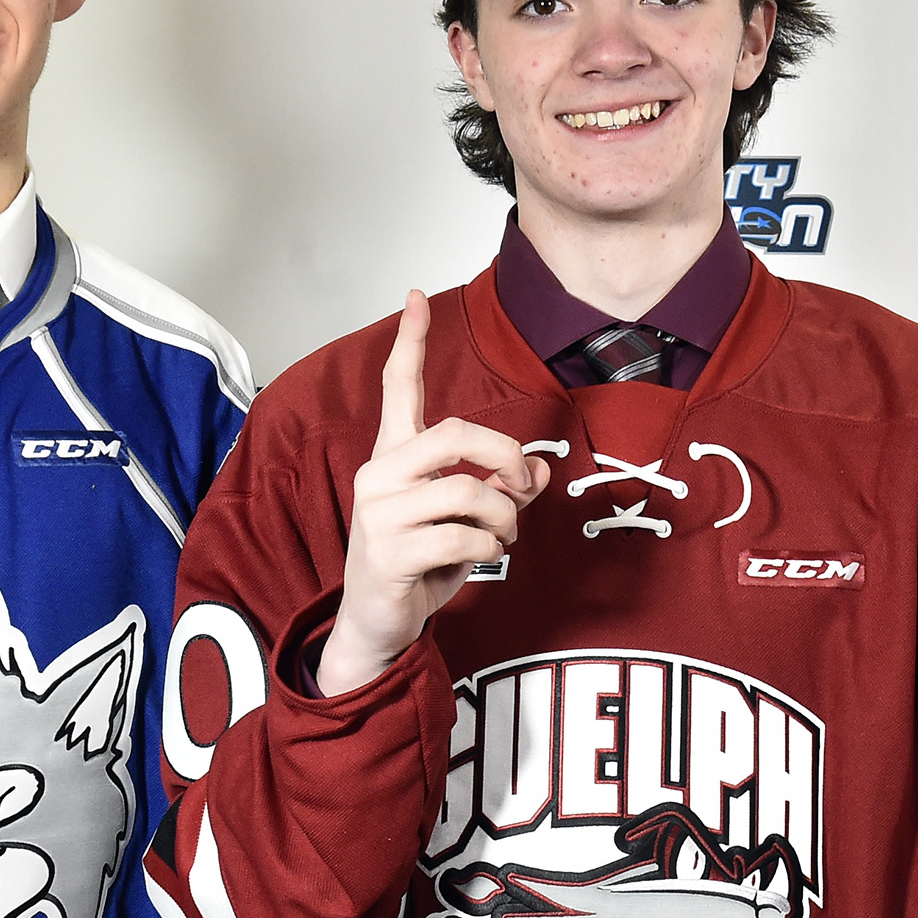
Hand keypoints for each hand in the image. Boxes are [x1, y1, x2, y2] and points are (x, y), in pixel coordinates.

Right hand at [319, 291, 549, 696]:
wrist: (379, 622)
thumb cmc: (420, 561)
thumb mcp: (464, 518)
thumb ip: (498, 487)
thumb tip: (539, 470)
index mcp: (394, 456)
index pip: (397, 388)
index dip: (410, 341)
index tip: (417, 296)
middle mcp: (379, 475)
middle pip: (456, 433)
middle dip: (506, 455)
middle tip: (523, 484)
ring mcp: (379, 513)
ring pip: (469, 490)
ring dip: (504, 515)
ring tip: (503, 533)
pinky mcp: (389, 552)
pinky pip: (464, 535)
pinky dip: (489, 547)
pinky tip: (480, 556)